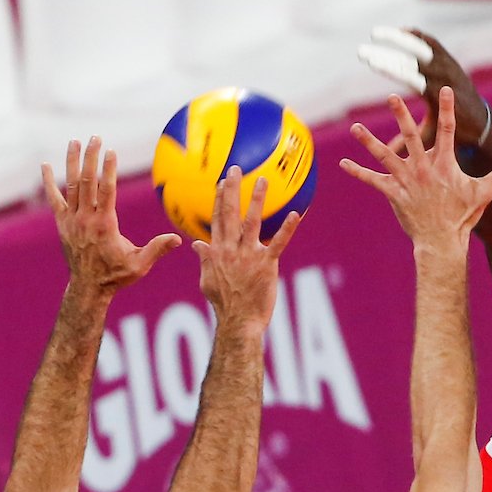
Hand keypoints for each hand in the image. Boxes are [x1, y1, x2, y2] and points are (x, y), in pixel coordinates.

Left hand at [45, 138, 178, 294]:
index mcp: (105, 225)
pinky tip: (45, 165)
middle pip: (87, 181)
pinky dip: (49, 182)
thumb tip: (177, 238)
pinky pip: (54, 198)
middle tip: (95, 137)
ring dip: (73, 162)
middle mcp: (85, 219)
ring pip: (71, 185)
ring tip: (74, 141)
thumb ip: (157, 249)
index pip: (106, 191)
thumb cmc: (116, 276)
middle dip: (91, 157)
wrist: (88, 288)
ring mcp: (71, 220)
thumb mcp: (140, 264)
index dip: (108, 170)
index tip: (110, 151)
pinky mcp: (62, 223)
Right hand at [193, 165, 300, 336]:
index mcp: (217, 251)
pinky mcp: (266, 264)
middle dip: (232, 189)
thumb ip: (204, 260)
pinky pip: (279, 242)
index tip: (220, 182)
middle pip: (230, 213)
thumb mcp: (207, 281)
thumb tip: (196, 243)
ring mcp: (249, 255)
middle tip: (235, 169)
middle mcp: (231, 249)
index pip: (217, 219)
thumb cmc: (224, 305)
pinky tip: (295, 213)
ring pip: (252, 221)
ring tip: (262, 180)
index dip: (218, 199)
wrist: (239, 322)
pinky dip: (287, 228)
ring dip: (256, 199)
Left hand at [341, 88, 491, 253]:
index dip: (446, 109)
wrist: (442, 241)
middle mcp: (423, 168)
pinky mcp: (393, 193)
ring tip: (355, 128)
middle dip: (400, 115)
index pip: (446, 130)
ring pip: (384, 155)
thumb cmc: (463, 217)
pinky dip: (357, 172)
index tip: (444, 90)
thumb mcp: (484, 193)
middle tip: (392, 97)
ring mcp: (406, 180)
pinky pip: (372, 181)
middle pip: (410, 136)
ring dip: (368, 141)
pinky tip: (341, 164)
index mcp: (444, 164)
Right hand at [358, 28, 491, 146]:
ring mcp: (447, 65)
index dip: (390, 68)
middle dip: (385, 54)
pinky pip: (430, 43)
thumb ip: (408, 143)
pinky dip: (415, 36)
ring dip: (398, 38)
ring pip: (421, 45)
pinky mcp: (449, 59)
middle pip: (411, 58)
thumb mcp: (430, 138)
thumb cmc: (454, 134)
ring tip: (374, 34)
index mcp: (436, 94)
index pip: (411, 76)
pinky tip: (399, 32)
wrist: (481, 122)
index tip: (371, 62)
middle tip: (361, 52)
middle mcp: (442, 75)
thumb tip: (386, 151)